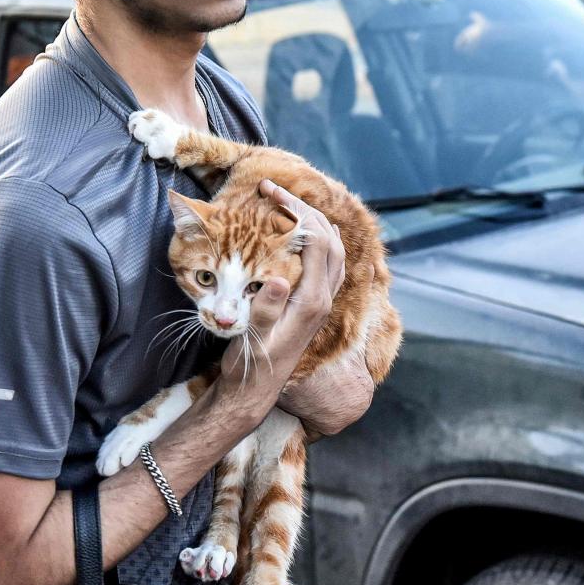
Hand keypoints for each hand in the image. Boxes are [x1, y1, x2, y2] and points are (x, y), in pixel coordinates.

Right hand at [216, 182, 344, 418]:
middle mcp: (323, 300)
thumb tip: (277, 279)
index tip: (270, 193)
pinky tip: (304, 234)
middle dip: (306, 210)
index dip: (297, 211)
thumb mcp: (252, 339)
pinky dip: (319, 241)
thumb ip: (265, 310)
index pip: (316, 242)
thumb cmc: (249, 366)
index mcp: (311, 302)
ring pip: (334, 251)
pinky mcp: (313, 307)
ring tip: (287, 205)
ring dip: (314, 223)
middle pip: (330, 241)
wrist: (255, 392)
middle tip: (275, 192)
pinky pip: (328, 264)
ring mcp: (322, 303)